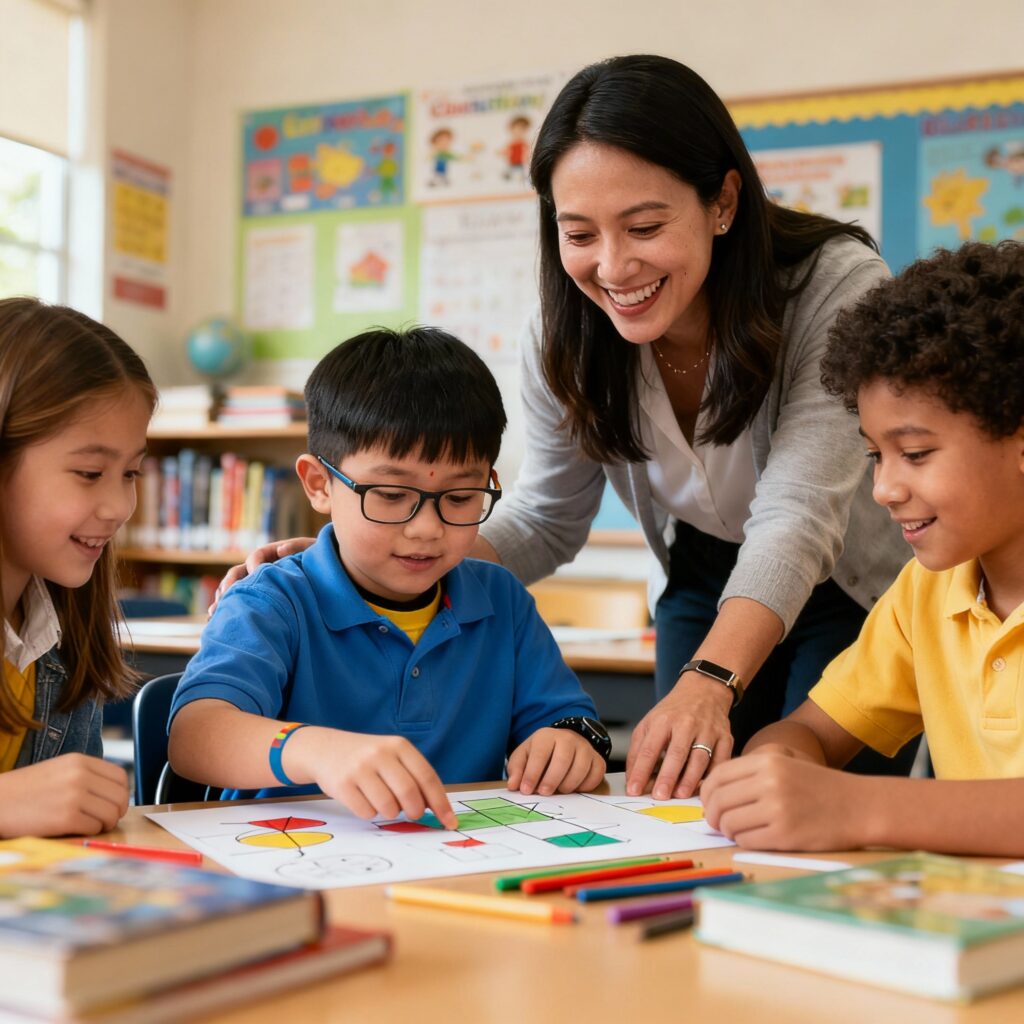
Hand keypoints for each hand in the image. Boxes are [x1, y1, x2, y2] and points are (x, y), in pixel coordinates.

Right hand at [0, 755, 128, 837]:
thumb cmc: (26, 790)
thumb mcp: (59, 770)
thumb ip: (86, 775)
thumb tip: (116, 792)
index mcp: (80, 761)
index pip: (120, 777)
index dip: (121, 793)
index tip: (114, 803)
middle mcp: (80, 775)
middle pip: (120, 796)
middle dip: (117, 811)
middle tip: (106, 819)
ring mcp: (74, 796)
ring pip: (111, 813)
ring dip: (105, 823)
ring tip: (92, 825)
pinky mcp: (66, 817)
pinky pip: (94, 827)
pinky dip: (90, 831)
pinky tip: (77, 829)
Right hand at [208, 537, 314, 615]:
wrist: (328, 578)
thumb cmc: (320, 563)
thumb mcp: (313, 552)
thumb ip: (299, 548)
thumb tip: (281, 550)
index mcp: (274, 555)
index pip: (257, 556)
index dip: (253, 563)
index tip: (254, 572)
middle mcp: (261, 569)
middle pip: (239, 573)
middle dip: (230, 584)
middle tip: (225, 595)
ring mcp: (257, 585)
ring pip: (234, 589)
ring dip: (223, 599)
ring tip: (214, 611)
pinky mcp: (256, 599)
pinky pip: (239, 603)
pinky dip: (228, 610)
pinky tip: (216, 620)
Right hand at [294, 728, 457, 828]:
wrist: (325, 748)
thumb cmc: (368, 758)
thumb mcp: (392, 757)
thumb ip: (414, 777)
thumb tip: (438, 810)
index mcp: (399, 746)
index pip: (427, 777)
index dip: (441, 803)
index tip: (450, 822)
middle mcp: (380, 754)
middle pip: (409, 794)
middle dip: (415, 812)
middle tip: (412, 814)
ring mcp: (359, 768)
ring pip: (388, 807)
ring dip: (390, 812)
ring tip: (383, 801)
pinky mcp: (342, 784)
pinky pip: (366, 812)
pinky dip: (370, 813)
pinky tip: (364, 799)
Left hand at [506, 728, 605, 795]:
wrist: (564, 742)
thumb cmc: (542, 752)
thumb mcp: (524, 755)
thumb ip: (517, 769)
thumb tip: (513, 785)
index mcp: (547, 736)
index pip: (540, 754)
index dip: (532, 774)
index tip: (526, 790)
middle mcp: (568, 739)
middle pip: (563, 760)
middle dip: (551, 780)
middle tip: (544, 793)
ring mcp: (585, 748)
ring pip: (581, 768)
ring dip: (568, 785)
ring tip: (559, 790)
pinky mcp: (597, 759)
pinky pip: (596, 775)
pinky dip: (585, 786)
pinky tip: (575, 788)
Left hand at [625, 674, 733, 799]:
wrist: (704, 691)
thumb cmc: (673, 712)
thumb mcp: (650, 723)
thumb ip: (638, 750)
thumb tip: (633, 780)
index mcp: (663, 720)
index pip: (649, 749)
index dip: (640, 771)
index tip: (633, 790)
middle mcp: (686, 723)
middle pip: (676, 753)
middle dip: (667, 776)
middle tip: (659, 796)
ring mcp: (708, 730)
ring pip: (700, 758)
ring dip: (690, 779)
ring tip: (680, 795)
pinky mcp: (725, 737)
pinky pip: (721, 760)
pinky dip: (713, 775)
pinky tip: (704, 787)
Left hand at [701, 749, 867, 850]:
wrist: (860, 806)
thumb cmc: (818, 787)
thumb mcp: (786, 763)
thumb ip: (750, 771)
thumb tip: (712, 792)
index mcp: (767, 761)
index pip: (717, 777)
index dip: (706, 794)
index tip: (710, 804)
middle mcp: (769, 781)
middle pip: (718, 801)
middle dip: (712, 816)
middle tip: (718, 823)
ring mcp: (776, 808)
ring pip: (729, 823)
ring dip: (729, 831)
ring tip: (741, 830)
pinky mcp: (784, 834)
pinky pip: (745, 841)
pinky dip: (744, 842)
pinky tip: (757, 838)